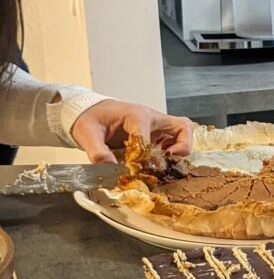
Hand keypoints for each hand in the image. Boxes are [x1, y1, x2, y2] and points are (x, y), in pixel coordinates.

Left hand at [70, 100, 193, 163]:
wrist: (90, 110)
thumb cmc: (90, 118)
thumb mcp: (86, 133)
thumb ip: (97, 151)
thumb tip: (109, 168)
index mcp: (135, 115)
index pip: (148, 137)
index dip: (142, 156)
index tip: (133, 168)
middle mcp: (151, 118)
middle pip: (183, 127)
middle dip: (182, 147)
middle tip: (166, 161)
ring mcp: (156, 125)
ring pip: (183, 133)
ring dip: (180, 149)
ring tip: (164, 162)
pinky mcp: (156, 132)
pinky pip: (175, 140)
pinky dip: (173, 151)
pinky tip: (158, 160)